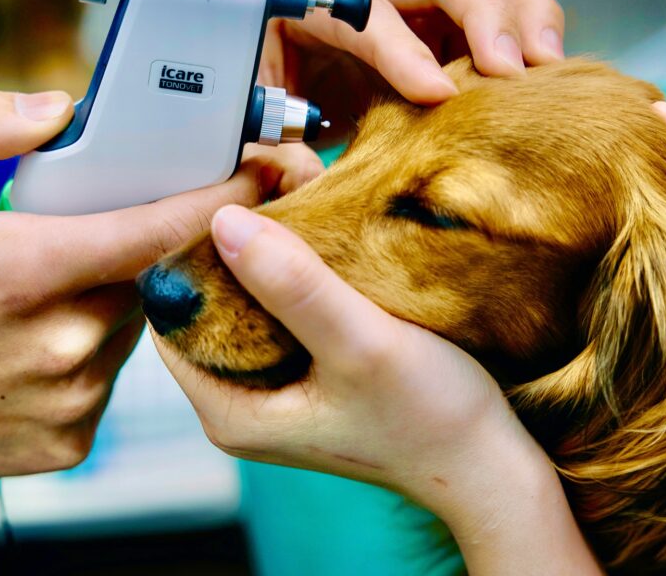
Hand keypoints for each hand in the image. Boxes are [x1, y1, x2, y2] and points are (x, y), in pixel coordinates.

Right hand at [0, 83, 318, 480]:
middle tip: (83, 235)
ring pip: (132, 327)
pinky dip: (88, 353)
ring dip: (110, 299)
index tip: (263, 173)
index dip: (220, 198)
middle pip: (149, 276)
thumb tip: (60, 109)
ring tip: (41, 292)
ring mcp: (68, 400)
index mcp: (28, 271)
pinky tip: (33, 342)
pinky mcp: (67, 440)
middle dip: (137, 247)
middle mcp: (60, 343)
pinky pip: (109, 379)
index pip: (158, 228)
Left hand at [152, 205, 599, 573]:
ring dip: (268, 263)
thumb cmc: (435, 418)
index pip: (172, 320)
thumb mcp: (361, 343)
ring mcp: (274, 397)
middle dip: (233, 253)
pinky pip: (280, 319)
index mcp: (228, 413)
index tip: (231, 205)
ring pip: (245, 310)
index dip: (194, 257)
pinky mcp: (306, 383)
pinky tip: (322, 252)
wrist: (493, 467)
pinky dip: (295, 284)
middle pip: (206, 311)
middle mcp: (240, 408)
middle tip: (270, 199)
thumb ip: (294, 286)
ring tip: (298, 214)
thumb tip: (225, 222)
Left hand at [262, 0, 564, 133]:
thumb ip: (269, 145)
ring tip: (551, 68)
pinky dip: (527, 35)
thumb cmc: (251, 104)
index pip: (362, 10)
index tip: (439, 94)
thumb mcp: (246, 120)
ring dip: (524, 17)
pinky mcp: (441, 18)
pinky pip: (499, 8)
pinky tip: (547, 76)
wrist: (265, 88)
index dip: (402, 50)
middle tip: (517, 71)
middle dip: (487, 14)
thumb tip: (307, 178)